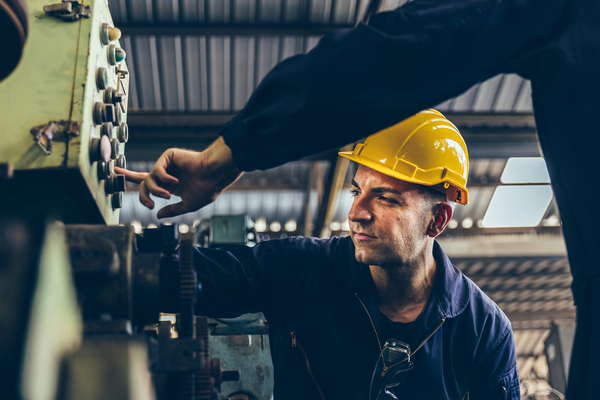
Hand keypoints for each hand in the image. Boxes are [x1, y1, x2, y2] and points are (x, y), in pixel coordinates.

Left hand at [115, 137, 242, 217]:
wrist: (214, 176)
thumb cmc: (206, 189)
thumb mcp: (188, 205)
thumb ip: (172, 210)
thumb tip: (158, 215)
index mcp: (170, 185)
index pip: (147, 183)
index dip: (131, 178)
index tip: (115, 172)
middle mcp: (167, 175)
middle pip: (142, 180)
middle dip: (141, 194)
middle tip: (149, 204)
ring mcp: (167, 165)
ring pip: (148, 179)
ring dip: (155, 191)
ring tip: (167, 196)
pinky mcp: (169, 156)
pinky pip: (157, 169)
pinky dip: (163, 178)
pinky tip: (175, 181)